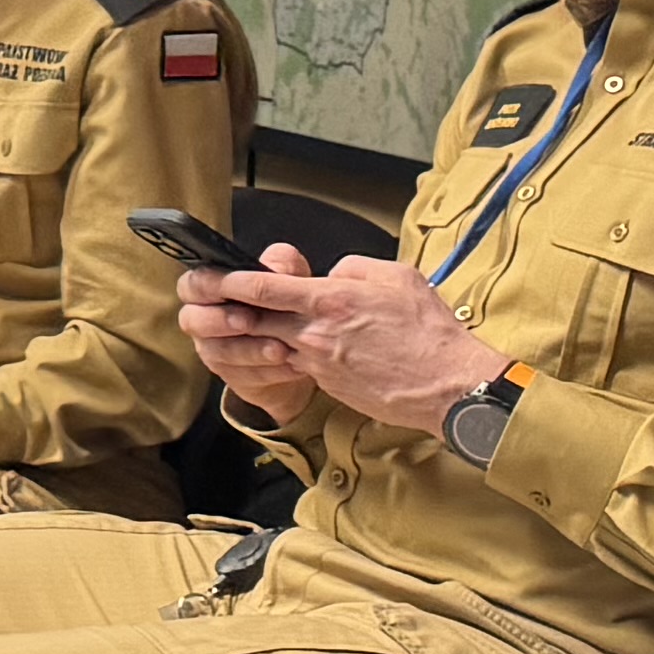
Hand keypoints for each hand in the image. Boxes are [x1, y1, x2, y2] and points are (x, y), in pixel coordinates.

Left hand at [202, 250, 495, 431]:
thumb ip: (354, 269)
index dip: (230, 282)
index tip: (208, 276)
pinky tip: (283, 348)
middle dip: (228, 311)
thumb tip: (330, 274)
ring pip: (272, 344)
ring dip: (253, 335)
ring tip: (237, 324)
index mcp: (332, 300)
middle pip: (257, 319)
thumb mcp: (398, 278)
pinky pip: (298, 364)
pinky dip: (285, 355)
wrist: (449, 384)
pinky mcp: (327, 384)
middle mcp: (317, 332)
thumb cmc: (430, 330)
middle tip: (205, 302)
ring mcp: (319, 362)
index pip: (264, 288)